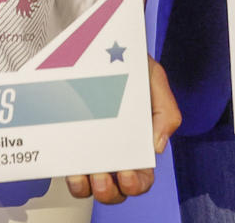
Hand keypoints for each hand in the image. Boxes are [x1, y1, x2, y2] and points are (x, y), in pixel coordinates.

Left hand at [65, 56, 179, 204]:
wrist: (93, 42)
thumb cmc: (126, 61)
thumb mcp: (153, 79)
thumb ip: (166, 110)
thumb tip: (157, 147)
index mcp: (138, 142)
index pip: (142, 175)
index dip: (138, 183)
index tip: (129, 174)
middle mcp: (114, 152)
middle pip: (118, 190)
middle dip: (113, 192)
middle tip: (106, 177)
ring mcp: (90, 151)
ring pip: (92, 188)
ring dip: (93, 189)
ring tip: (92, 174)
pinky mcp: (68, 147)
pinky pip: (70, 174)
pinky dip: (73, 179)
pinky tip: (74, 170)